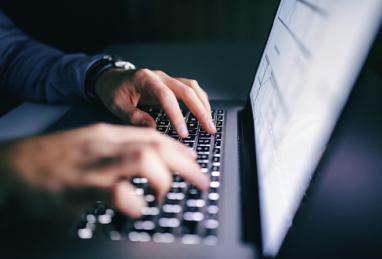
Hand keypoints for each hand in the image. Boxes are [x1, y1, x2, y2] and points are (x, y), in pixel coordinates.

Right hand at [0, 124, 208, 219]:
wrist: (14, 165)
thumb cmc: (53, 159)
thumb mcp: (90, 147)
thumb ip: (117, 151)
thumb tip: (149, 161)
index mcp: (107, 135)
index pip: (153, 136)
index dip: (179, 149)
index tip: (193, 160)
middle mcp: (105, 145)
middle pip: (156, 145)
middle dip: (185, 163)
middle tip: (200, 180)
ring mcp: (94, 164)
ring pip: (142, 159)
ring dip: (163, 178)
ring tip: (165, 194)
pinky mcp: (81, 186)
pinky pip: (116, 191)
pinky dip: (133, 202)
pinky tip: (137, 208)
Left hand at [95, 68, 215, 136]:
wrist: (110, 77)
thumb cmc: (112, 90)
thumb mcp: (116, 105)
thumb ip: (134, 116)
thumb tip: (153, 128)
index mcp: (145, 79)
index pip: (166, 96)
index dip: (177, 115)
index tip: (183, 132)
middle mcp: (160, 76)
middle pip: (186, 90)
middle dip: (200, 110)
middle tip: (208, 128)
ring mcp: (167, 79)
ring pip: (192, 88)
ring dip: (203, 105)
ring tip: (210, 123)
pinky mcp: (170, 84)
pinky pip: (190, 89)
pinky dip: (199, 100)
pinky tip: (203, 112)